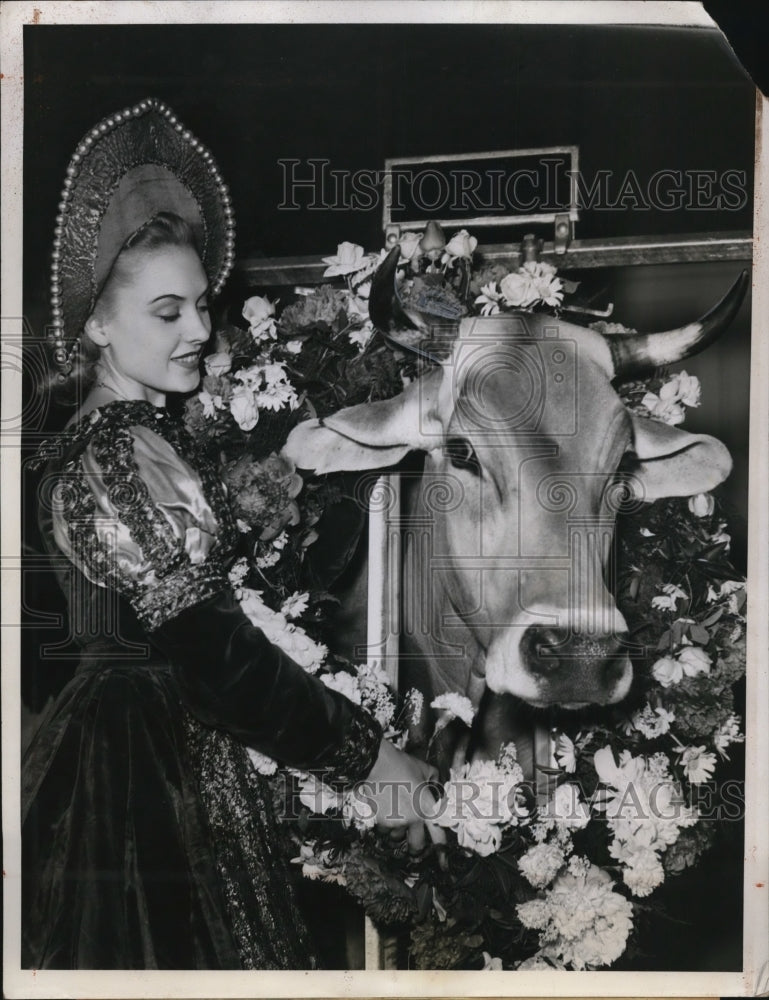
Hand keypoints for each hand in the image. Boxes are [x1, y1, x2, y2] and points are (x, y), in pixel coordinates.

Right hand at [362, 739, 445, 854]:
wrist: (376, 763)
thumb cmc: (401, 764)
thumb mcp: (424, 768)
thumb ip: (434, 780)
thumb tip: (437, 788)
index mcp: (427, 807)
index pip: (438, 835)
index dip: (442, 853)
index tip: (443, 865)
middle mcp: (413, 819)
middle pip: (417, 846)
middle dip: (416, 848)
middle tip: (414, 842)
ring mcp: (396, 821)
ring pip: (397, 838)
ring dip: (398, 833)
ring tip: (396, 817)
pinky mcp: (381, 820)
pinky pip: (384, 830)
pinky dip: (385, 825)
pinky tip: (385, 811)